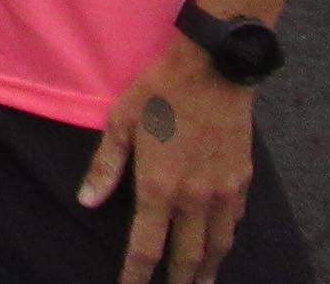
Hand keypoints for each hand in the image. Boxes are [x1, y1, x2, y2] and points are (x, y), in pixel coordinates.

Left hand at [79, 39, 255, 283]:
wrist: (214, 66)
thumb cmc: (160, 89)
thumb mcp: (122, 121)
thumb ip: (106, 166)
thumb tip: (87, 200)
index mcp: (160, 187)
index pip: (147, 248)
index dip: (136, 275)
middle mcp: (195, 198)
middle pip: (188, 256)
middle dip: (179, 281)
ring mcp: (223, 190)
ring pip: (218, 245)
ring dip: (208, 270)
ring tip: (201, 282)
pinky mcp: (242, 178)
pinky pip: (235, 220)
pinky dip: (227, 238)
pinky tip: (222, 242)